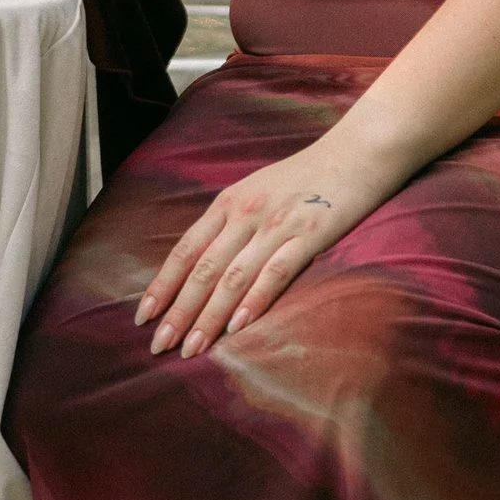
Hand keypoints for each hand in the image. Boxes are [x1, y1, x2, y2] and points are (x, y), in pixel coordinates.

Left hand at [138, 134, 400, 356]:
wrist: (356, 151)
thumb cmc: (305, 176)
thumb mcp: (255, 190)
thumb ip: (229, 223)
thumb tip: (200, 264)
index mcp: (227, 203)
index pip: (185, 250)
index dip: (162, 285)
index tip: (143, 317)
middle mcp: (245, 213)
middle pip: (203, 269)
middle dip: (179, 311)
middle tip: (160, 345)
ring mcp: (277, 224)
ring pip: (233, 277)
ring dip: (210, 316)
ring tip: (192, 347)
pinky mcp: (309, 234)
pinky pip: (275, 272)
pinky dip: (254, 300)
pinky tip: (238, 327)